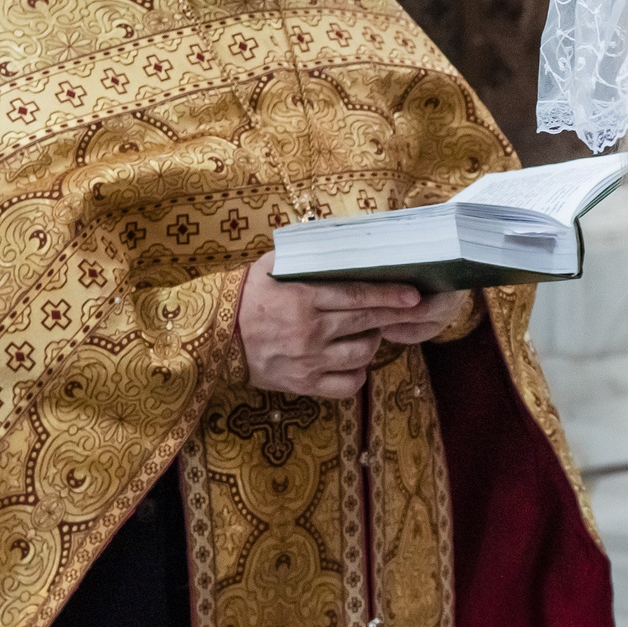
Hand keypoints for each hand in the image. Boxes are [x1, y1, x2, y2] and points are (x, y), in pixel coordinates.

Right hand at [236, 251, 470, 397]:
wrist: (215, 336)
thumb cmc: (247, 295)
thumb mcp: (272, 265)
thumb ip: (306, 254)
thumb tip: (341, 241)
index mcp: (302, 299)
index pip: (357, 296)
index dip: (389, 295)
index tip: (413, 295)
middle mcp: (309, 331)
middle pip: (365, 323)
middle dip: (392, 315)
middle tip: (408, 309)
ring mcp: (308, 361)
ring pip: (361, 355)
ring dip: (373, 342)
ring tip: (368, 333)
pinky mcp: (303, 385)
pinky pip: (346, 385)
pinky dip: (357, 374)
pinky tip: (355, 362)